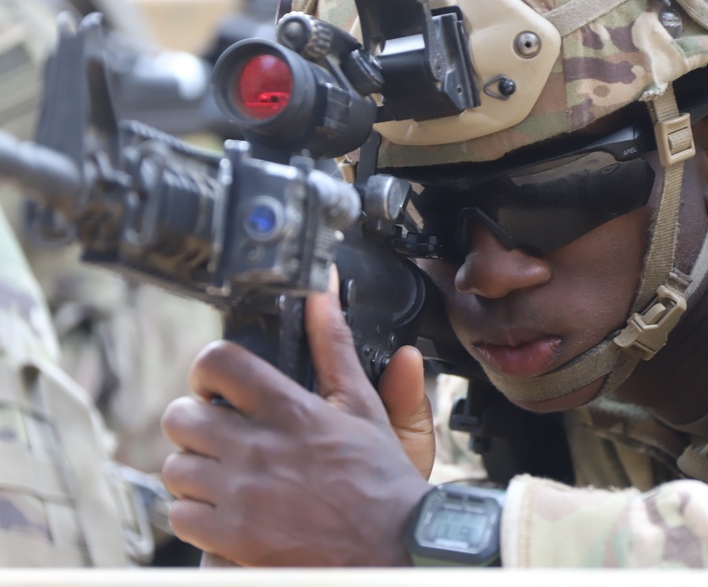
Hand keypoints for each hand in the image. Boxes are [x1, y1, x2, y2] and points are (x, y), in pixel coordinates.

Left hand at [160, 270, 432, 565]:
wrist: (395, 547)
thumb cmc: (380, 479)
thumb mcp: (362, 406)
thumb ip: (334, 347)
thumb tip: (322, 295)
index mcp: (290, 409)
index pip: (217, 362)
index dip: (208, 369)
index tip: (218, 386)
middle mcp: (259, 448)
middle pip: (180, 417)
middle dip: (195, 422)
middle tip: (218, 433)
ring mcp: (243, 495)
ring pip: (176, 468)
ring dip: (194, 470)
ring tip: (223, 475)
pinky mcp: (233, 539)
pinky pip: (180, 516)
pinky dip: (195, 514)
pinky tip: (224, 511)